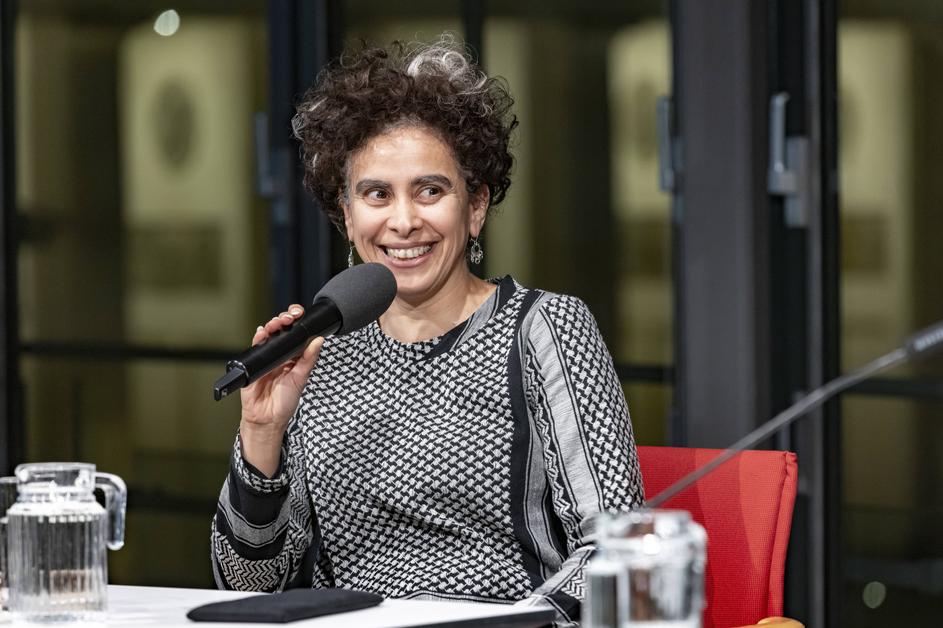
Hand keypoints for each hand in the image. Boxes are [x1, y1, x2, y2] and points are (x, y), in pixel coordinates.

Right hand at [239, 304, 323, 475]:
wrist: (267, 419)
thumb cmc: (284, 402)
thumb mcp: (300, 379)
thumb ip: (308, 360)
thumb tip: (319, 341)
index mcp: (293, 357)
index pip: (295, 333)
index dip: (297, 322)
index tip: (300, 314)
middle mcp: (279, 355)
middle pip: (281, 330)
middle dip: (285, 320)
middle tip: (290, 317)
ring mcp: (265, 358)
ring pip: (268, 335)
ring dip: (272, 325)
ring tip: (278, 323)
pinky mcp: (252, 363)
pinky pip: (255, 348)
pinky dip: (258, 338)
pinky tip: (262, 333)